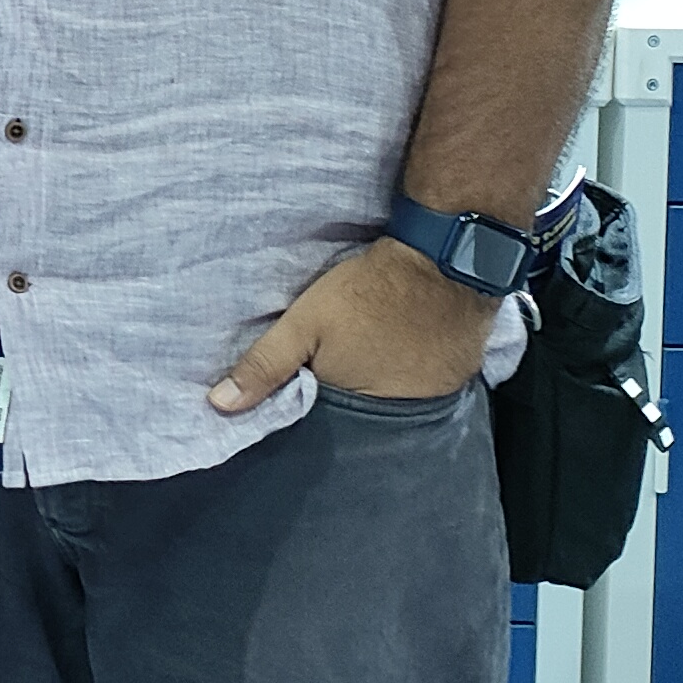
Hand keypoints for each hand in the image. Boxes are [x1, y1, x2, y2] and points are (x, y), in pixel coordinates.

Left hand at [210, 235, 494, 415]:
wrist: (441, 256)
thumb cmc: (367, 291)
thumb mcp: (305, 323)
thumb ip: (265, 365)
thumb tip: (220, 406)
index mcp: (363, 409)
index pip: (331, 425)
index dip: (317, 406)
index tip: (309, 389)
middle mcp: (407, 413)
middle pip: (369, 415)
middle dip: (353, 398)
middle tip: (345, 366)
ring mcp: (440, 393)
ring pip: (402, 400)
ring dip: (388, 384)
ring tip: (377, 354)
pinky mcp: (462, 371)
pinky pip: (432, 382)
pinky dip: (417, 370)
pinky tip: (407, 347)